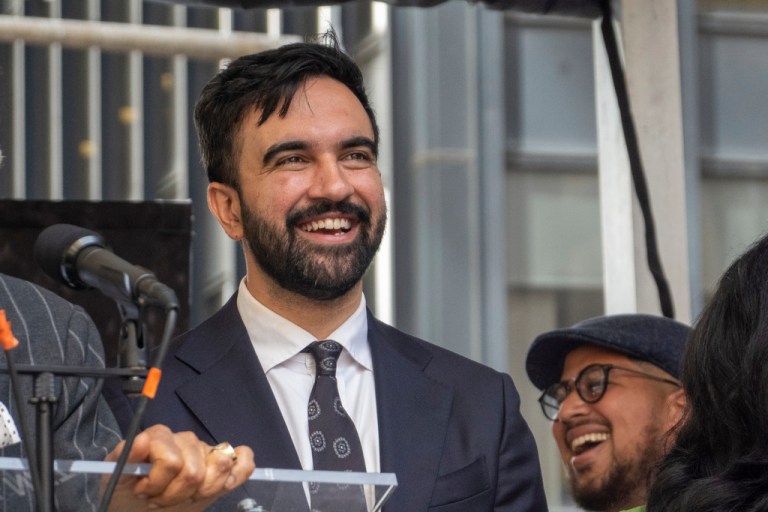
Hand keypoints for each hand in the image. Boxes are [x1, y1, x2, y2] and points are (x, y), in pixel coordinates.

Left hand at [104, 424, 254, 511]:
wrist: (133, 508)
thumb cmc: (124, 495)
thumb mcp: (116, 479)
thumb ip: (126, 459)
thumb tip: (141, 441)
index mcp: (158, 437)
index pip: (172, 460)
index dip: (157, 483)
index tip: (141, 492)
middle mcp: (183, 439)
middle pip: (194, 470)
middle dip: (174, 494)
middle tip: (156, 500)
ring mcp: (204, 450)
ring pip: (219, 466)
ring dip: (198, 492)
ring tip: (177, 497)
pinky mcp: (220, 464)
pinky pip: (243, 457)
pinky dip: (240, 469)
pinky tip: (225, 485)